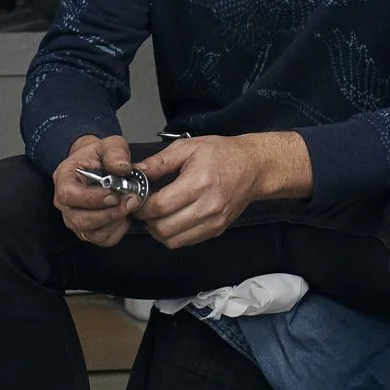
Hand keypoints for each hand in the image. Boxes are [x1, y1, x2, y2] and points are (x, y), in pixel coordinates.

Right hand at [53, 134, 139, 246]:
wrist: (97, 165)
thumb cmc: (98, 156)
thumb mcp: (109, 144)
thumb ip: (116, 152)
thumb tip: (122, 168)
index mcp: (64, 178)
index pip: (68, 195)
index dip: (92, 199)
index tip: (114, 194)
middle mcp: (65, 203)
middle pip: (78, 220)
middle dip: (108, 214)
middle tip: (129, 202)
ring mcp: (74, 218)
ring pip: (90, 233)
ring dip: (114, 223)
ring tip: (129, 207)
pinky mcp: (87, 230)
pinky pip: (102, 239)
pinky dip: (117, 231)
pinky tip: (124, 216)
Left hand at [135, 132, 311, 248]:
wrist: (254, 167)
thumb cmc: (222, 154)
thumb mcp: (188, 148)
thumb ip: (159, 162)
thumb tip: (135, 173)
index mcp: (199, 183)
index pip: (160, 206)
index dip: (141, 206)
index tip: (135, 198)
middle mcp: (208, 207)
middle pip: (163, 228)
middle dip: (146, 220)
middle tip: (142, 207)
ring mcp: (213, 222)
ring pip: (172, 240)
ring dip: (157, 230)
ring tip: (155, 214)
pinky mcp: (216, 230)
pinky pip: (186, 241)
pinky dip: (172, 234)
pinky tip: (170, 219)